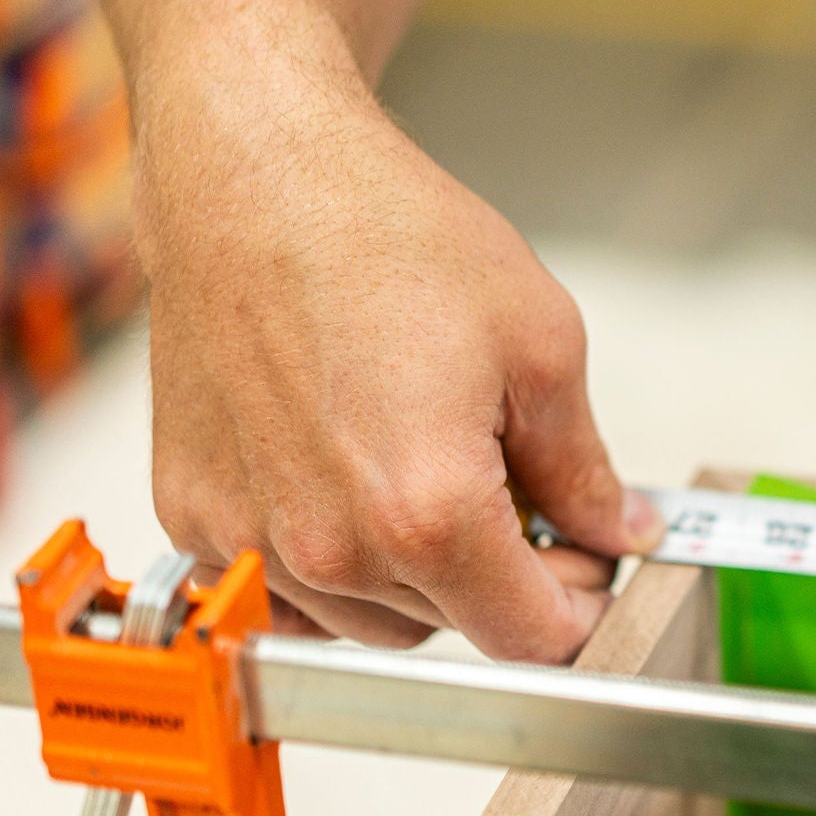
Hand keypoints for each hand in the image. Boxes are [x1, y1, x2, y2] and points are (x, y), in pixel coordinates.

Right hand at [133, 66, 658, 661]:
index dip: (580, 603)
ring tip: (433, 464)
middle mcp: (330, 548)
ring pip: (375, 623)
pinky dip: (337, 561)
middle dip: (507, 575)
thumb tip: (621, 531)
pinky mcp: (194, 516)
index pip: (533, 638)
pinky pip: (290, 594)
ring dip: (421, 575)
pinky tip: (358, 481)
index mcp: (429, 514)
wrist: (256, 178)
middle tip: (522, 488)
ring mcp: (250, 541)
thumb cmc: (388, 237)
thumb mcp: (540, 346)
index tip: (588, 562)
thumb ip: (585, 469)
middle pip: (458, 630)